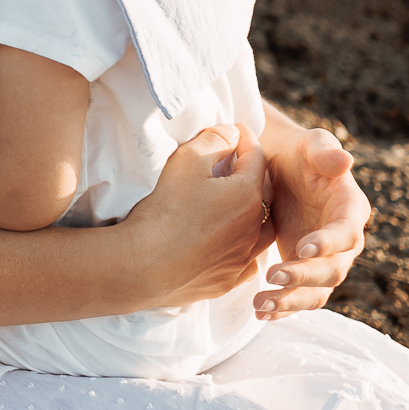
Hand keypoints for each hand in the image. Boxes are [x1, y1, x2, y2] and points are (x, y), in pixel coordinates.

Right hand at [125, 122, 272, 309]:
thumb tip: (231, 134)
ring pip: (262, 228)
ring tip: (238, 201)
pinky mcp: (229, 279)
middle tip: (237, 161)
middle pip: (264, 191)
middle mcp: (255, 228)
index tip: (237, 130)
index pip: (257, 157)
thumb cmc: (165, 211)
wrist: (144, 266)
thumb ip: (213, 140)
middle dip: (252, 172)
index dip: (246, 139)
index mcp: (248, 195)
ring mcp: (244, 257)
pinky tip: (231, 241)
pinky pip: (248, 259)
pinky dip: (244, 245)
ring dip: (254, 211)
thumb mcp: (186, 161)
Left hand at [255, 126, 367, 318]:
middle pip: (333, 270)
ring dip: (291, 301)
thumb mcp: (310, 144)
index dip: (328, 242)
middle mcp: (343, 242)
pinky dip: (283, 308)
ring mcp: (324, 261)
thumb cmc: (298, 154)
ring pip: (317, 292)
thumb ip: (324, 151)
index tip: (302, 247)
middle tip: (272, 276)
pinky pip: (300, 298)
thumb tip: (344, 161)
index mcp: (350, 210)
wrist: (278, 171)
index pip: (347, 233)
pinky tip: (260, 312)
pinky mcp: (304, 272)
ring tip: (260, 305)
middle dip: (304, 277)